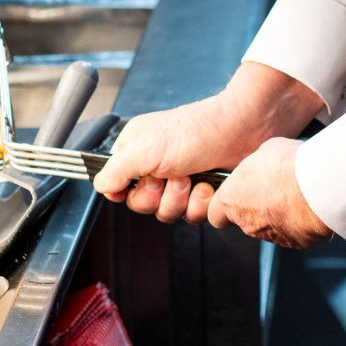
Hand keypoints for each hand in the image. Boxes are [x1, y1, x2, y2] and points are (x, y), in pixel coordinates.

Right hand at [94, 65, 322, 226]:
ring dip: (183, 199)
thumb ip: (116, 170)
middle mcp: (157, 166)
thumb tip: (99, 187)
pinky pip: (194, 216)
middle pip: (143, 205)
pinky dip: (204, 203)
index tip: (145, 180)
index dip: (130, 191)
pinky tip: (211, 185)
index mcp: (137, 151)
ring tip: (195, 177)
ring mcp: (181, 180)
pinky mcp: (203, 193)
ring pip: (168, 213)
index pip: (118, 187)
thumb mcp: (147, 148)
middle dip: (161, 195)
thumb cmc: (197, 130)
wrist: (245, 130)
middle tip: (174, 174)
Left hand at [202, 137, 331, 248]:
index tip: (235, 195)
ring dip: (278, 214)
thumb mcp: (264, 151)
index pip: (214, 214)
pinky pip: (293, 233)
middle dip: (256, 207)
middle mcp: (247, 223)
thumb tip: (263, 167)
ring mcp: (272, 236)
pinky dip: (298, 223)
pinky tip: (309, 205)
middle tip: (274, 187)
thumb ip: (256, 165)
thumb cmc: (287, 164)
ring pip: (269, 228)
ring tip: (295, 195)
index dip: (223, 205)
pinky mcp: (296, 243)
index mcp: (232, 200)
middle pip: (245, 220)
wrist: (318, 186)